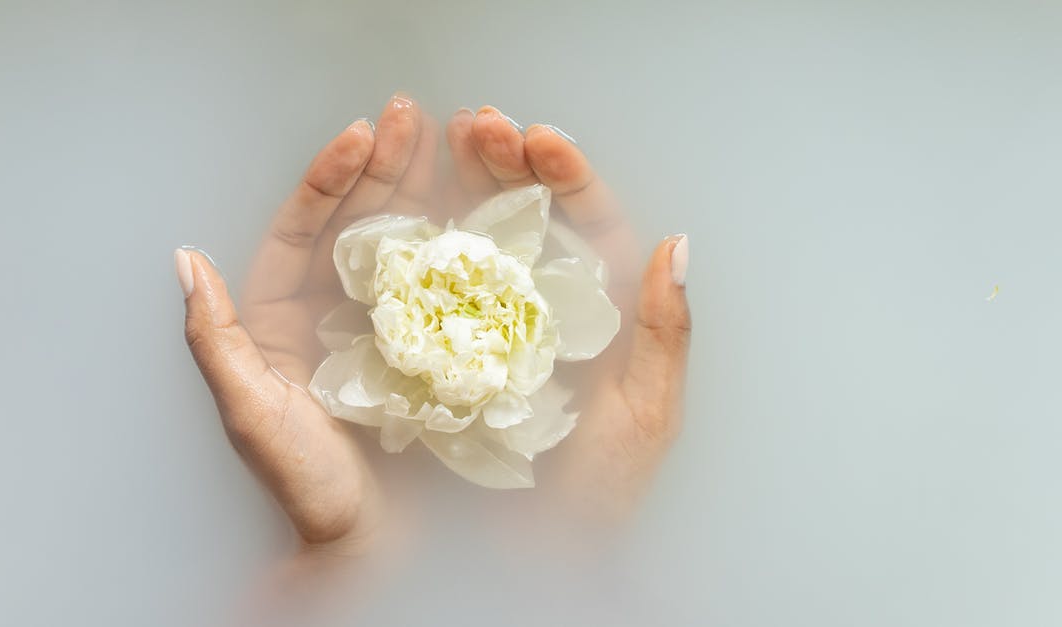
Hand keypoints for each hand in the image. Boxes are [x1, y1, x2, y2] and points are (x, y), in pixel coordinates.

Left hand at [177, 93, 436, 551]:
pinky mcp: (427, 344)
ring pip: (398, 242)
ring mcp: (382, 325)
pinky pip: (438, 283)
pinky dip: (455, 242)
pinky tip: (477, 204)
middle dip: (381, 167)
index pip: (301, 232)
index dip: (327, 182)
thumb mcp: (249, 413)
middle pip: (354, 224)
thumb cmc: (306, 485)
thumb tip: (185, 261)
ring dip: (422, 188)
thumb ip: (214, 340)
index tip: (357, 137)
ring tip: (453, 137)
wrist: (373, 543)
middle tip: (411, 115)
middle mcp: (329, 311)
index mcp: (279, 318)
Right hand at [445, 107, 690, 520]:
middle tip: (476, 122)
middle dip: (500, 162)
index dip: (565, 177)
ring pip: (467, 237)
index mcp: (590, 317)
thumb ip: (663, 331)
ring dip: (450, 181)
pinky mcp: (427, 349)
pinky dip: (405, 237)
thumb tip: (676, 243)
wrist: (511, 561)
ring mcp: (478, 327)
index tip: (541, 138)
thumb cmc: (592, 500)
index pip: (583, 228)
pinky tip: (391, 201)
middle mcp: (533, 312)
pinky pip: (418, 283)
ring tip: (432, 134)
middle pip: (521, 218)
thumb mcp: (644, 417)